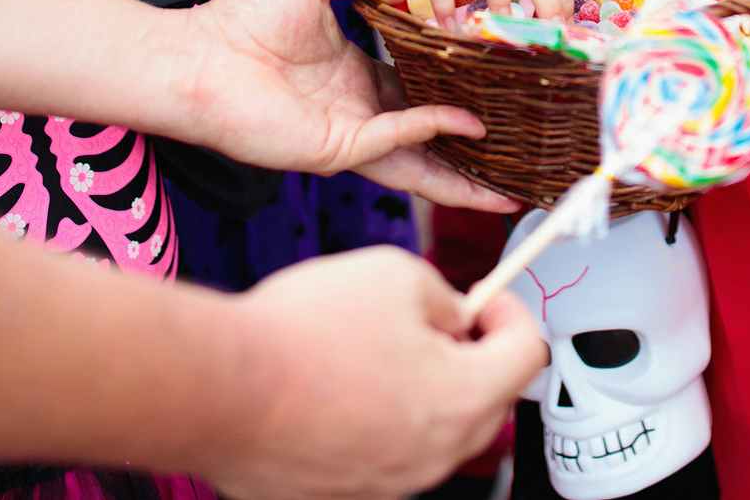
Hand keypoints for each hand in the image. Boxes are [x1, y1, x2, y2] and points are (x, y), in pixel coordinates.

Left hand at [178, 0, 515, 210]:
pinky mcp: (336, 149)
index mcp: (356, 76)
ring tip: (508, 187)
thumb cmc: (242, 18)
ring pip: (420, 159)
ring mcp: (350, 135)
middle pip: (430, 136)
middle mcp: (360, 111)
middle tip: (521, 149)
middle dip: (473, 151)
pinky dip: (430, 131)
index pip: (420, 88)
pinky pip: (394, 140)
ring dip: (463, 174)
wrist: (197, 56)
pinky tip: (464, 123)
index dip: (458, 89)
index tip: (498, 78)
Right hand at [211, 248, 546, 498]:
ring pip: (432, 430)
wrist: (221, 389)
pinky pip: (382, 453)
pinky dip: (373, 420)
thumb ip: (442, 296)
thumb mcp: (397, 272)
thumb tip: (449, 314)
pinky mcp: (346, 493)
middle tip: (433, 322)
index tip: (488, 297)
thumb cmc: (304, 332)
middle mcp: (436, 454)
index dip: (512, 312)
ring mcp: (391, 482)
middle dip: (471, 355)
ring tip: (367, 351)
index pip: (528, 354)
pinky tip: (334, 388)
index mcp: (464, 397)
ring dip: (420, 390)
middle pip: (486, 400)